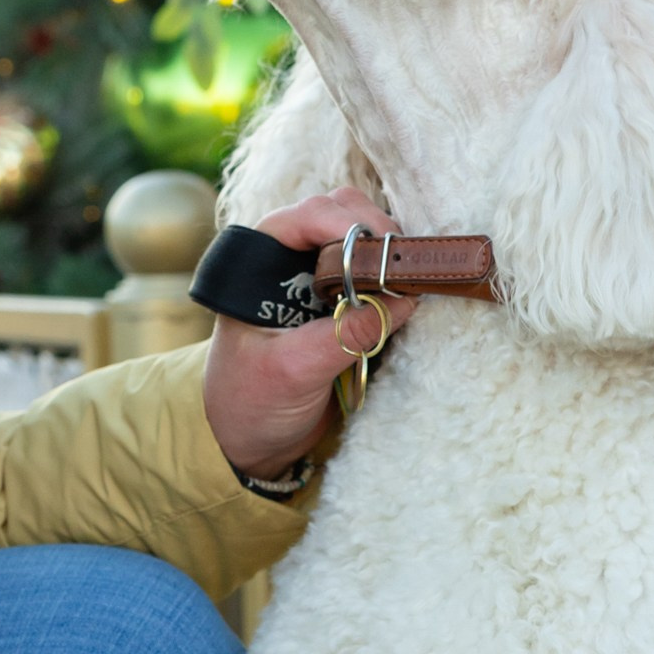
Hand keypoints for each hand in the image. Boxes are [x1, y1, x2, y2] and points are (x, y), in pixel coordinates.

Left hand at [201, 189, 416, 483]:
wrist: (247, 440)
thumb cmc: (249, 402)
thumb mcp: (295, 371)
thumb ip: (345, 335)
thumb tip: (401, 301)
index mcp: (258, 263)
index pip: (305, 216)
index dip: (346, 223)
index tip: (380, 247)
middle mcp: (287, 259)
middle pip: (340, 213)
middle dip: (375, 232)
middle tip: (402, 267)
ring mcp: (315, 277)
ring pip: (361, 236)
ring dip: (388, 252)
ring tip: (406, 282)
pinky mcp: (340, 300)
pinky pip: (373, 270)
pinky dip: (393, 275)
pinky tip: (405, 295)